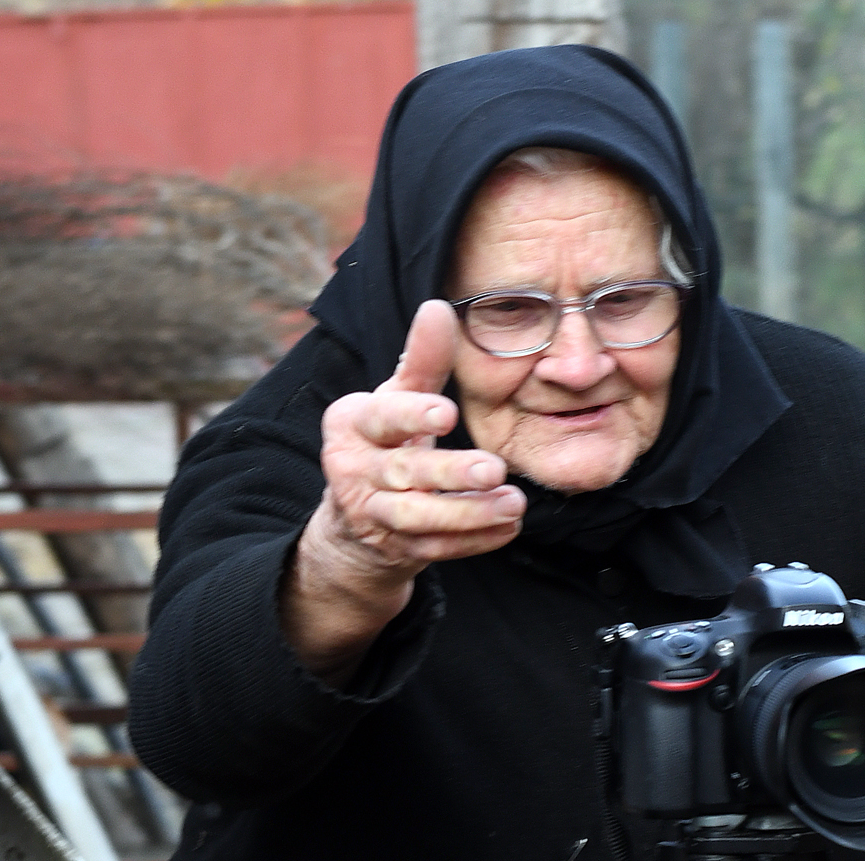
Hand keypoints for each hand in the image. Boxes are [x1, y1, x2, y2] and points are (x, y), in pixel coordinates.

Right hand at [283, 301, 525, 677]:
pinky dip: (473, 540)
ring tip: (514, 503)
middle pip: (406, 472)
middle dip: (451, 472)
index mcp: (350, 423)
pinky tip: (507, 526)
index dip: (413, 415)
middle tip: (496, 468)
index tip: (447, 412)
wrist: (357, 519)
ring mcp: (371, 514)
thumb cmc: (387, 442)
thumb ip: (421, 361)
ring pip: (420, 517)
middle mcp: (352, 469)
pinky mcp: (394, 550)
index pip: (383, 418)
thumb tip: (439, 307)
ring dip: (469, 513)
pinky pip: (436, 548)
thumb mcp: (397, 398)